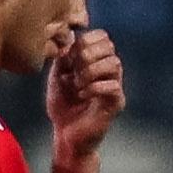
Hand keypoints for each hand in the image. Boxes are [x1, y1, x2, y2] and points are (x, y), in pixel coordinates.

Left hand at [45, 28, 125, 156]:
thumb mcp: (57, 77)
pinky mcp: (115, 104)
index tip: (69, 56)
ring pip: (114, 64)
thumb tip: (70, 38)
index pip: (102, 37)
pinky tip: (82, 95)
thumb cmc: (62, 107)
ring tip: (78, 84)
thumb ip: (63, 58)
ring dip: (91, 71)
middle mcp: (109, 72)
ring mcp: (114, 87)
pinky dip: (94, 87)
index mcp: (96, 62)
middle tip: (73, 69)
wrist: (66, 136)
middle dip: (88, 54)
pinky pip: (113, 86)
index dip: (86, 40)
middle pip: (110, 47)